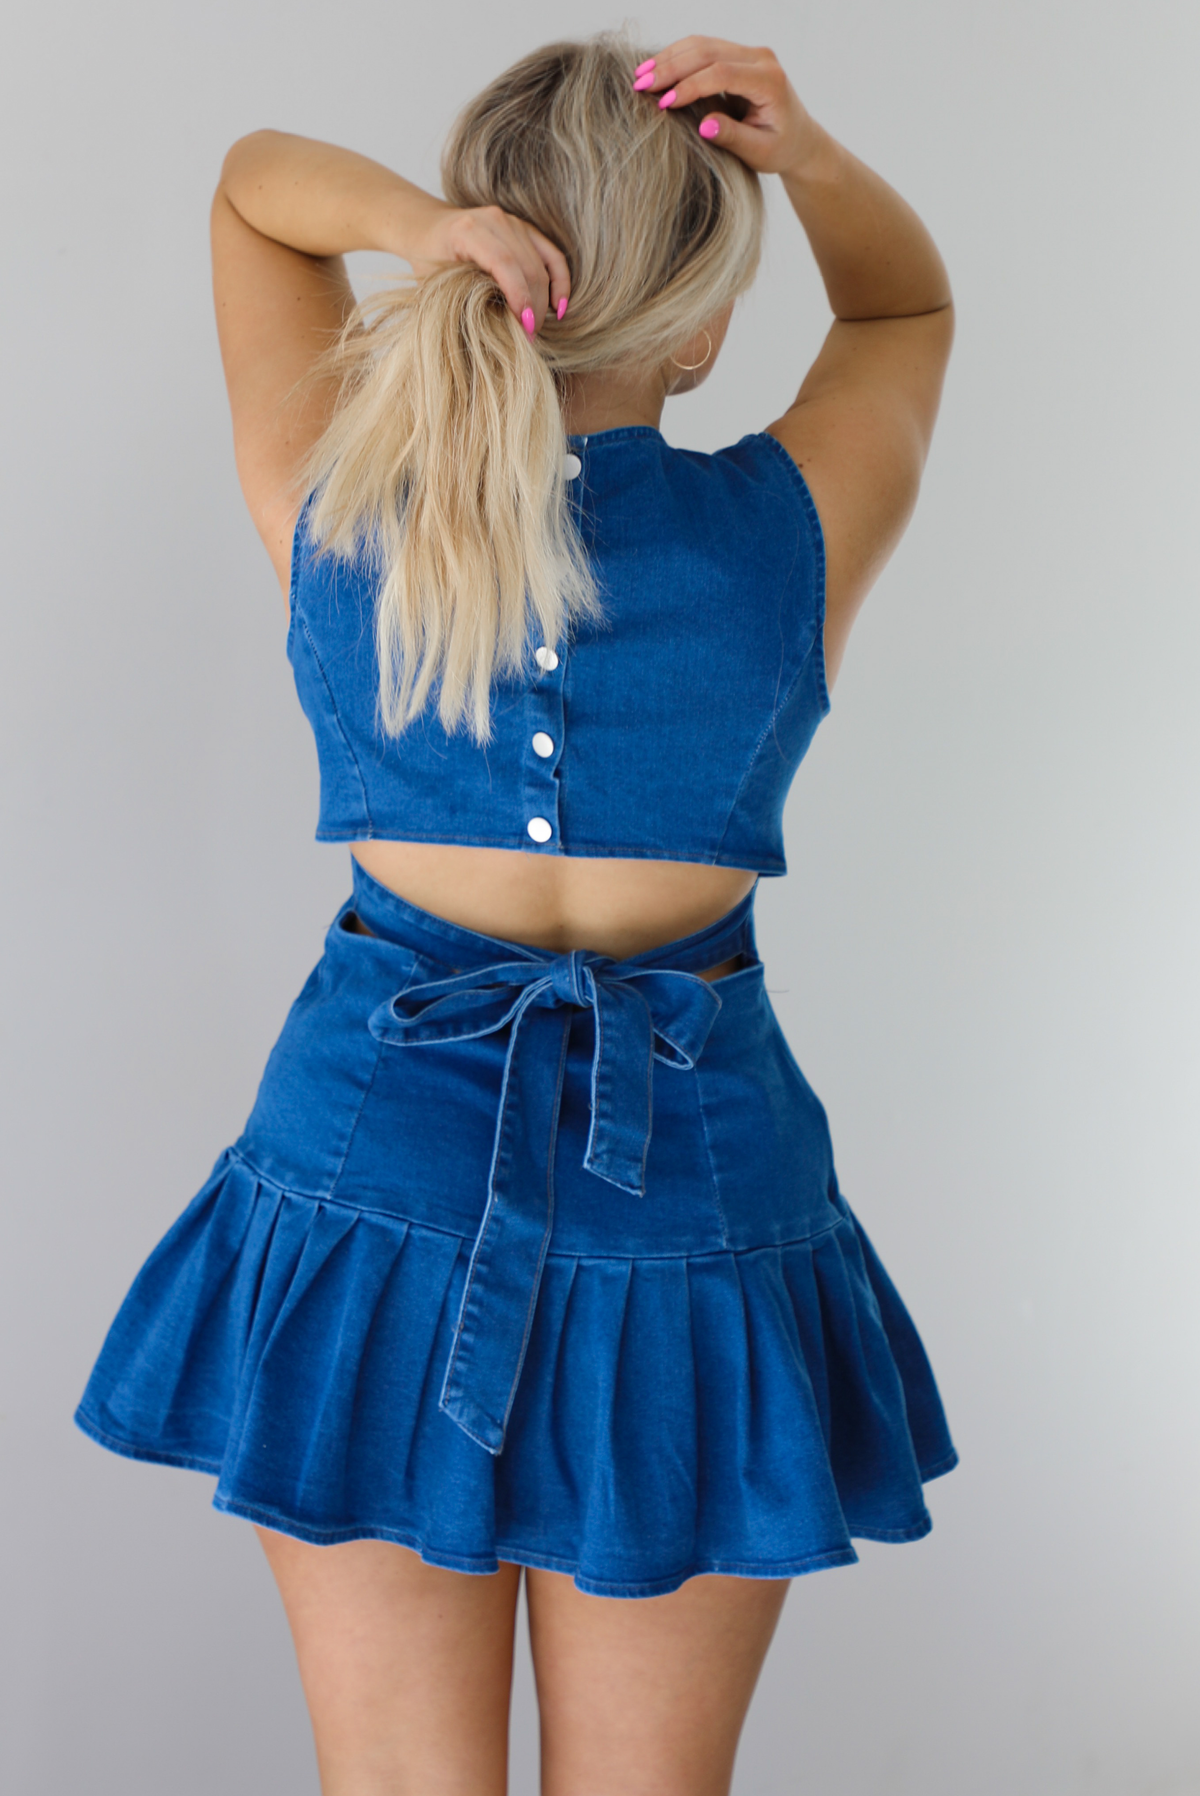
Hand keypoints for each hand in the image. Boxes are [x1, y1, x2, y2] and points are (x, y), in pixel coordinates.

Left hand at [405, 199, 570, 336]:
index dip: (519, 297)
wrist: (430, 227)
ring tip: (534, 330)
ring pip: (542, 266)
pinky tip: (559, 308)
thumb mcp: (435, 282)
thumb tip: (490, 334)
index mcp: (468, 231)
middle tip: (527, 339)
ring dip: (543, 302)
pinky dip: (560, 282)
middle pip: (528, 267)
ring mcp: (514, 223)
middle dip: (532, 307)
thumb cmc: (429, 260)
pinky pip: (553, 257)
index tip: (524, 329)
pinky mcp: (527, 230)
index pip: (504, 263)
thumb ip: (458, 299)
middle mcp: (495, 220)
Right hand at [632, 37, 819, 176]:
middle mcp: (761, 58)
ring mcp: (749, 52)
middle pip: (708, 51)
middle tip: (639, 85)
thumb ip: (733, 138)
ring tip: (639, 76)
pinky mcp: (737, 54)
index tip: (663, 104)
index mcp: (769, 81)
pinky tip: (655, 69)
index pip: (722, 73)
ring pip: (702, 44)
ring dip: (668, 58)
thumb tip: (703, 126)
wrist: (798, 137)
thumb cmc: (780, 149)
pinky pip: (703, 48)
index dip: (689, 86)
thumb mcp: (759, 153)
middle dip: (671, 67)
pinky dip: (677, 57)